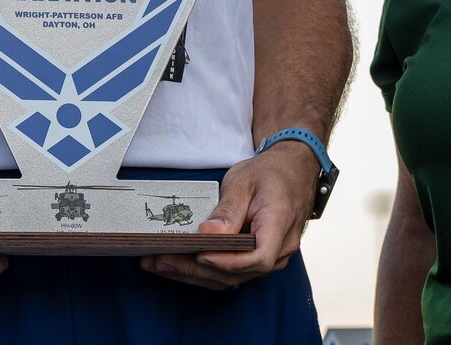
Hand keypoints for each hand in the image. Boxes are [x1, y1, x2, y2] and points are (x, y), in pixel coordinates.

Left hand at [141, 144, 318, 289]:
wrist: (292, 171)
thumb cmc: (270, 173)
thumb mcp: (245, 181)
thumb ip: (228, 210)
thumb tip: (208, 235)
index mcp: (280, 225)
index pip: (257, 258)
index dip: (226, 262)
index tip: (198, 254)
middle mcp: (280, 249)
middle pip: (238, 273)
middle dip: (194, 270)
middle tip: (158, 261)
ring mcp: (272, 258)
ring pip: (232, 278)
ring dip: (193, 274)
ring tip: (158, 264)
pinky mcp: (259, 259)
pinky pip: (232, 273)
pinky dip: (203, 271)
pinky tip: (178, 264)